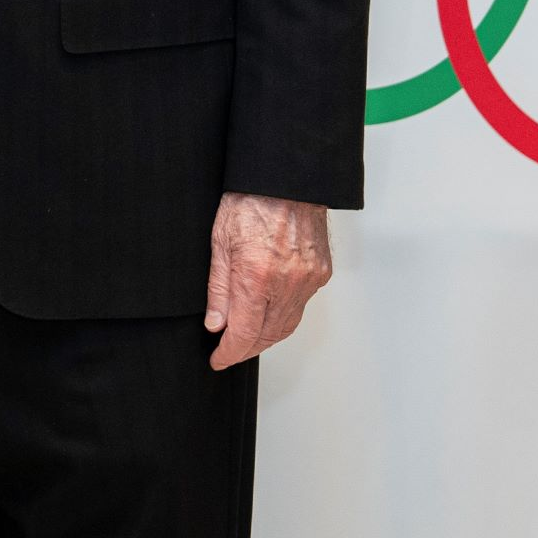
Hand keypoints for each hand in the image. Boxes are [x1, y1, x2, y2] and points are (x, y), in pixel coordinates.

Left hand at [202, 193, 330, 370]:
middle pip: (268, 335)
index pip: (244, 333)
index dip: (229, 353)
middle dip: (247, 348)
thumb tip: (216, 324)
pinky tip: (270, 311)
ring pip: (287, 325)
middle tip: (229, 350)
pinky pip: (301, 305)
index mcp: (256, 276)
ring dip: (267, 336)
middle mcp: (286, 283)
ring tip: (247, 336)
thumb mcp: (219, 241)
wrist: (286, 178)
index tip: (218, 359)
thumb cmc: (249, 200)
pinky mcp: (321, 273)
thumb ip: (219, 288)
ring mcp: (308, 279)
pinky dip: (284, 314)